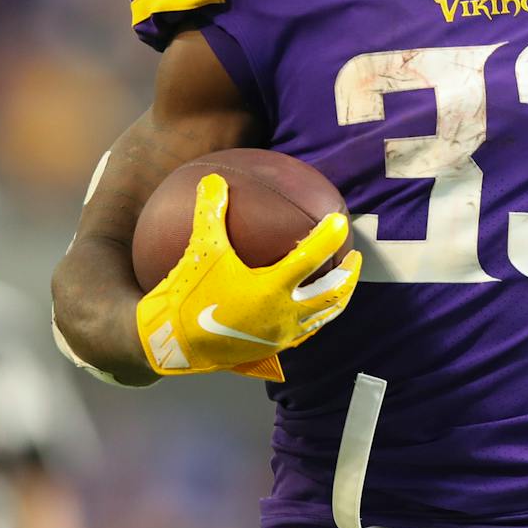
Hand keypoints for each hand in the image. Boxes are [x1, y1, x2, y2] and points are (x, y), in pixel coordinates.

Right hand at [133, 174, 361, 378]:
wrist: (172, 344)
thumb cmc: (188, 294)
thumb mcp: (200, 250)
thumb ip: (210, 212)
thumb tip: (214, 179)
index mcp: (272, 287)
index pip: (312, 257)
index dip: (330, 236)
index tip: (340, 220)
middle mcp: (284, 313)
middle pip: (333, 293)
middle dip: (349, 274)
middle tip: (355, 256)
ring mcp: (282, 334)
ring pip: (324, 317)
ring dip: (339, 298)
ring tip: (343, 282)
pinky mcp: (273, 349)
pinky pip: (305, 331)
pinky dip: (316, 317)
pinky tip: (310, 308)